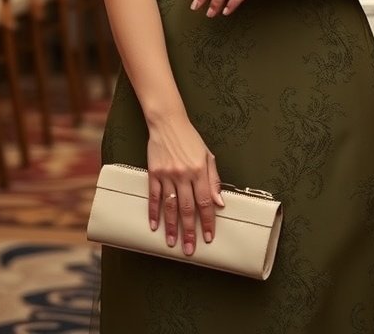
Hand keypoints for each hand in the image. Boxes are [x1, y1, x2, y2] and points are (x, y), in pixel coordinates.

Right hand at [147, 113, 223, 255]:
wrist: (168, 122)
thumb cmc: (190, 139)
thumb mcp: (207, 155)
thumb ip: (213, 179)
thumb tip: (219, 203)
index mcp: (199, 170)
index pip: (205, 202)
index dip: (207, 221)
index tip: (209, 237)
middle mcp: (184, 174)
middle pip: (187, 208)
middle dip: (189, 231)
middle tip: (190, 249)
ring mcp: (167, 174)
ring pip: (170, 206)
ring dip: (171, 226)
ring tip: (172, 243)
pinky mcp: (154, 173)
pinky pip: (154, 196)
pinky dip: (154, 212)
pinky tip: (154, 225)